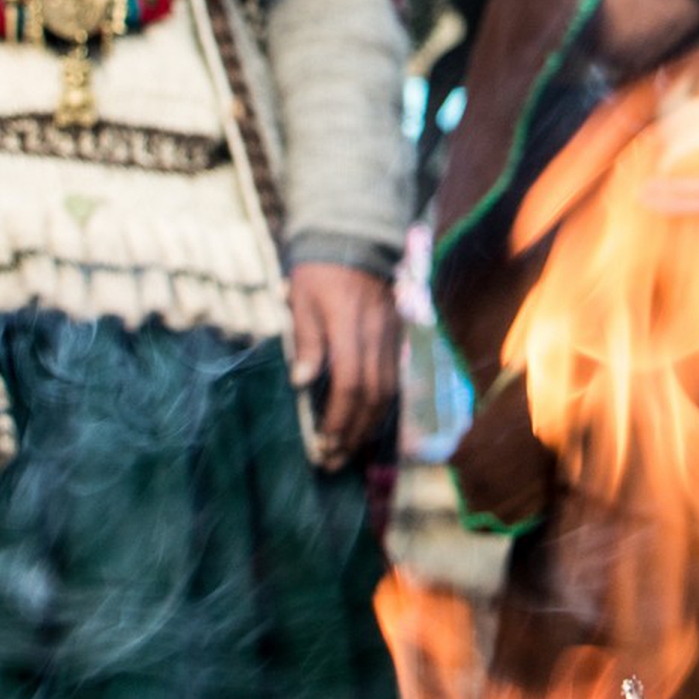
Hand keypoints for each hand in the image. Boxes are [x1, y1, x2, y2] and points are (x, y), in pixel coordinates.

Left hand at [288, 261, 398, 471]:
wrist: (357, 238)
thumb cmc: (320, 270)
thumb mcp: (301, 298)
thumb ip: (305, 340)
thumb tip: (301, 382)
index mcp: (348, 324)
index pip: (349, 382)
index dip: (338, 417)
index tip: (321, 444)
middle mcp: (376, 335)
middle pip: (372, 395)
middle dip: (352, 433)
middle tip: (331, 461)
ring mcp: (391, 337)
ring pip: (388, 393)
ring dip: (368, 427)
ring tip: (347, 452)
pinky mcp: (397, 338)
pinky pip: (394, 382)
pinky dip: (380, 409)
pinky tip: (366, 426)